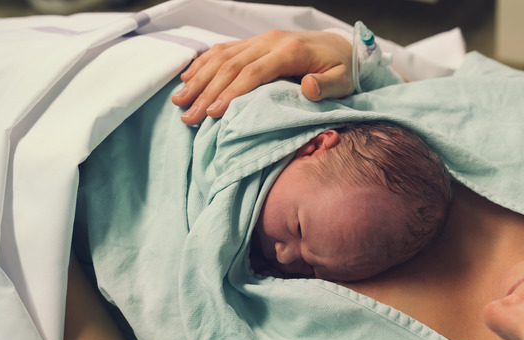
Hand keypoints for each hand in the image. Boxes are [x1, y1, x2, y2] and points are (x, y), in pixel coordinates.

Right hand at [172, 29, 354, 125]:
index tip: (213, 114)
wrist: (341, 47)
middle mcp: (270, 41)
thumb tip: (309, 87)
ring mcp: (260, 39)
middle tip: (188, 116)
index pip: (253, 73)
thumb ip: (327, 86)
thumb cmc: (342, 70)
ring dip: (199, 78)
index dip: (232, 93)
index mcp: (290, 51)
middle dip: (207, 92)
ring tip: (179, 101)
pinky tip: (188, 77)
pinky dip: (204, 63)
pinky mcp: (255, 41)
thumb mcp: (343, 81)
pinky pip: (224, 49)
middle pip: (231, 66)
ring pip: (222, 56)